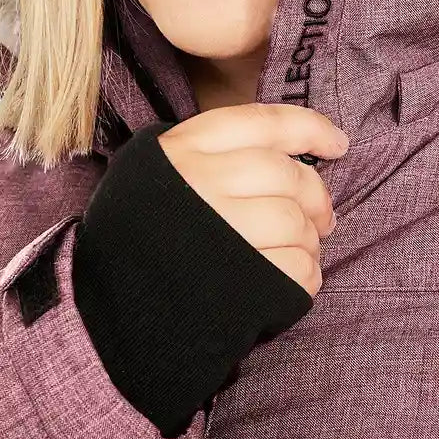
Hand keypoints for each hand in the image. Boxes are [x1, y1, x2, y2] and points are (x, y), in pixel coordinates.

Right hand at [156, 103, 349, 297]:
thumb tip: (290, 152)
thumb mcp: (157, 175)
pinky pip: (295, 270)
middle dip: (316, 198)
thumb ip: (212, 156)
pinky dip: (306, 277)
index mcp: (183, 150)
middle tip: (323, 219)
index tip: (339, 144)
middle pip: (288, 176)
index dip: (311, 129)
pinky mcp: (234, 283)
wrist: (99, 316)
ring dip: (309, 243)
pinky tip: (293, 282)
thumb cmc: (137, 240)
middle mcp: (199, 184)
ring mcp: (217, 234)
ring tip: (301, 253)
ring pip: (295, 224)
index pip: (264, 123)